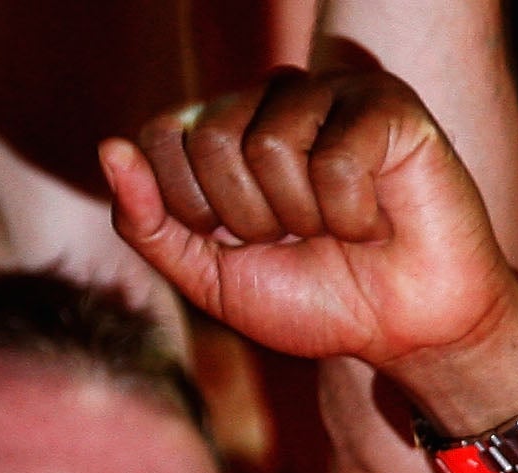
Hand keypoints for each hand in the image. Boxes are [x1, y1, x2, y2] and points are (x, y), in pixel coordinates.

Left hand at [99, 57, 517, 431]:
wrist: (408, 335)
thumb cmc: (319, 301)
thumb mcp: (213, 280)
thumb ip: (149, 225)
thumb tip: (109, 149)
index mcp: (228, 125)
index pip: (162, 135)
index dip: (192, 208)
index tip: (242, 242)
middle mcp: (275, 97)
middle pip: (211, 138)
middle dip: (251, 218)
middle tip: (301, 239)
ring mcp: (332, 93)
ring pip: (269, 145)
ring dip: (304, 218)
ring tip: (342, 229)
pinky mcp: (388, 107)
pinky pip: (334, 158)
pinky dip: (353, 213)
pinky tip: (378, 220)